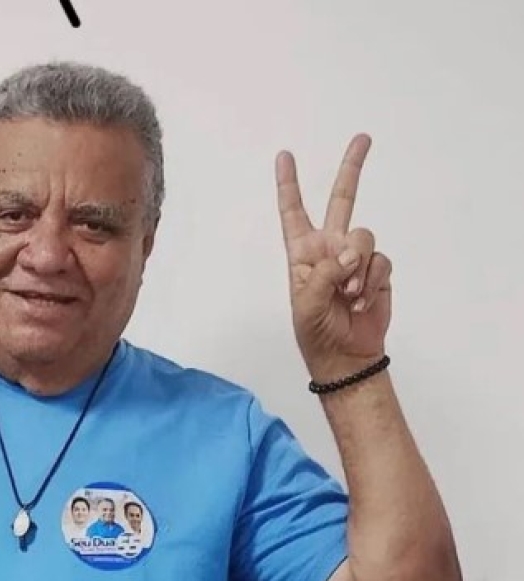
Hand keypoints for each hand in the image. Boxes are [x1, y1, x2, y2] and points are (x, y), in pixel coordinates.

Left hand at [275, 134, 391, 383]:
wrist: (345, 355)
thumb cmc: (315, 332)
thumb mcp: (306, 304)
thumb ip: (325, 273)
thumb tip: (350, 253)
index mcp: (303, 253)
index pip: (293, 213)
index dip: (289, 185)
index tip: (284, 156)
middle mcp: (330, 248)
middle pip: (342, 201)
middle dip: (352, 168)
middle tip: (363, 138)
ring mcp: (356, 258)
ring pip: (365, 237)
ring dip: (359, 266)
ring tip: (349, 292)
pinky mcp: (378, 271)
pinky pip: (381, 261)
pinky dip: (373, 281)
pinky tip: (362, 300)